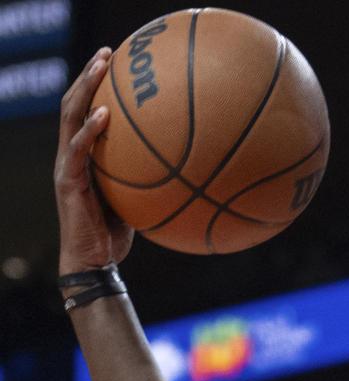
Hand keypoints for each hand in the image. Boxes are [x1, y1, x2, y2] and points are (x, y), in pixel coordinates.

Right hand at [55, 49, 134, 274]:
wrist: (95, 264)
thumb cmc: (116, 237)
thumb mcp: (137, 202)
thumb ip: (147, 179)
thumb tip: (185, 168)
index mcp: (85, 157)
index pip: (86, 110)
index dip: (97, 85)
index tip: (118, 63)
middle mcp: (72, 155)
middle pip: (74, 102)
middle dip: (90, 74)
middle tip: (109, 51)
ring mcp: (67, 166)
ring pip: (70, 115)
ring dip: (85, 87)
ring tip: (102, 66)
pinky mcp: (68, 181)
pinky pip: (78, 149)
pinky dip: (89, 129)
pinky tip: (104, 114)